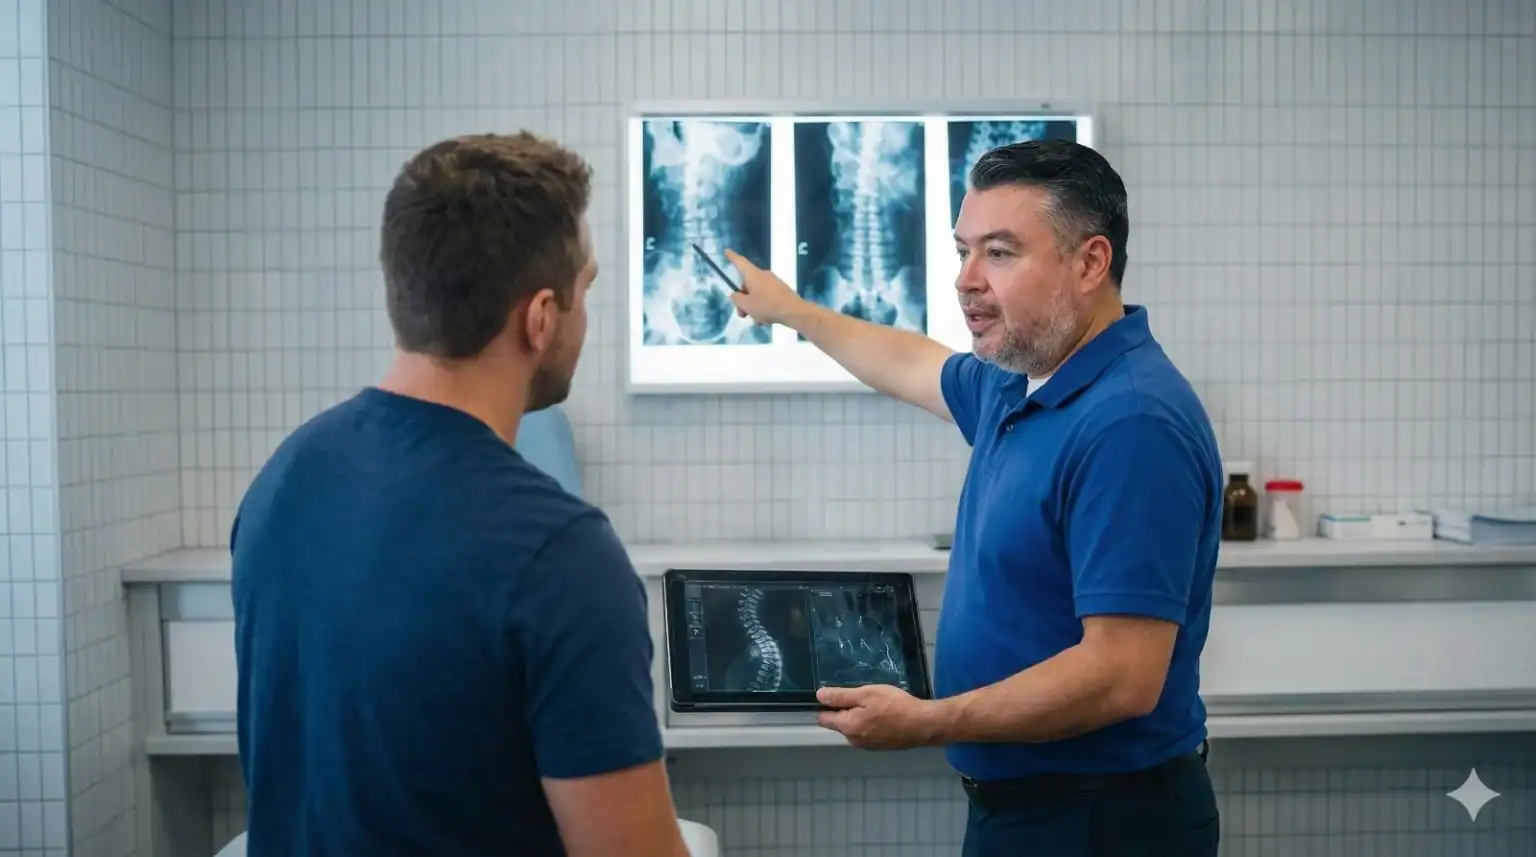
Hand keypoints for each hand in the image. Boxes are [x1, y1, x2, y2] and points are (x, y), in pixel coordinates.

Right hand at [723, 249, 802, 325]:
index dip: (732, 257)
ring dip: (753, 305)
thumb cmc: (767, 306)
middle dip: (743, 299)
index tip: (726, 251)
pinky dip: (763, 306)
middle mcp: (763, 275)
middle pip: (747, 284)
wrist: (793, 311)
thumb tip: (736, 295)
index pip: (740, 262)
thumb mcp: (746, 305)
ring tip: (756, 319)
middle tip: (742, 314)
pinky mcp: (781, 291)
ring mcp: (774, 282)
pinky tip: (766, 319)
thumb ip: (737, 299)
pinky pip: (767, 297)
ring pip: (757, 293)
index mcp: (753, 275)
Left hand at [815, 685, 943, 750]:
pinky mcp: (880, 746)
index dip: (826, 705)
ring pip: (854, 728)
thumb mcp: (866, 694)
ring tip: (875, 703)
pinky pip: (867, 732)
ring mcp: (867, 746)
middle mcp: (854, 740)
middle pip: (840, 723)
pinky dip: (870, 723)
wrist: (923, 725)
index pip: (824, 718)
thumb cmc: (894, 705)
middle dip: (845, 710)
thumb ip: (841, 696)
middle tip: (862, 695)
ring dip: (859, 716)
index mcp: (847, 727)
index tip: (835, 694)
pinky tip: (884, 714)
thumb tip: (819, 696)